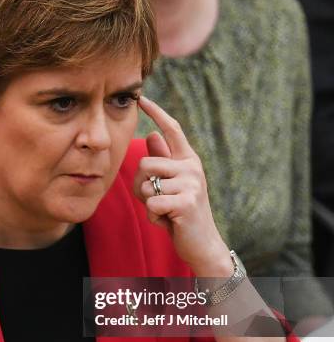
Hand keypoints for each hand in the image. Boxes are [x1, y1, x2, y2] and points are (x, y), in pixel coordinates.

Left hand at [133, 97, 232, 276]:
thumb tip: (151, 134)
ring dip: (148, 204)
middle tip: (155, 200)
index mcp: (188, 160)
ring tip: (165, 211)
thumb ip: (163, 161)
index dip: (157, 112)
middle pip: (145, 163)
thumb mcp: (171, 184)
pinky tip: (167, 221)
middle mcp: (192, 167)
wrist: (201, 243)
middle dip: (140, 185)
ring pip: (145, 186)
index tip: (142, 98)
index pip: (172, 129)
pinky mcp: (186, 202)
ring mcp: (191, 184)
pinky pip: (152, 203)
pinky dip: (153, 217)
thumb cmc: (182, 212)